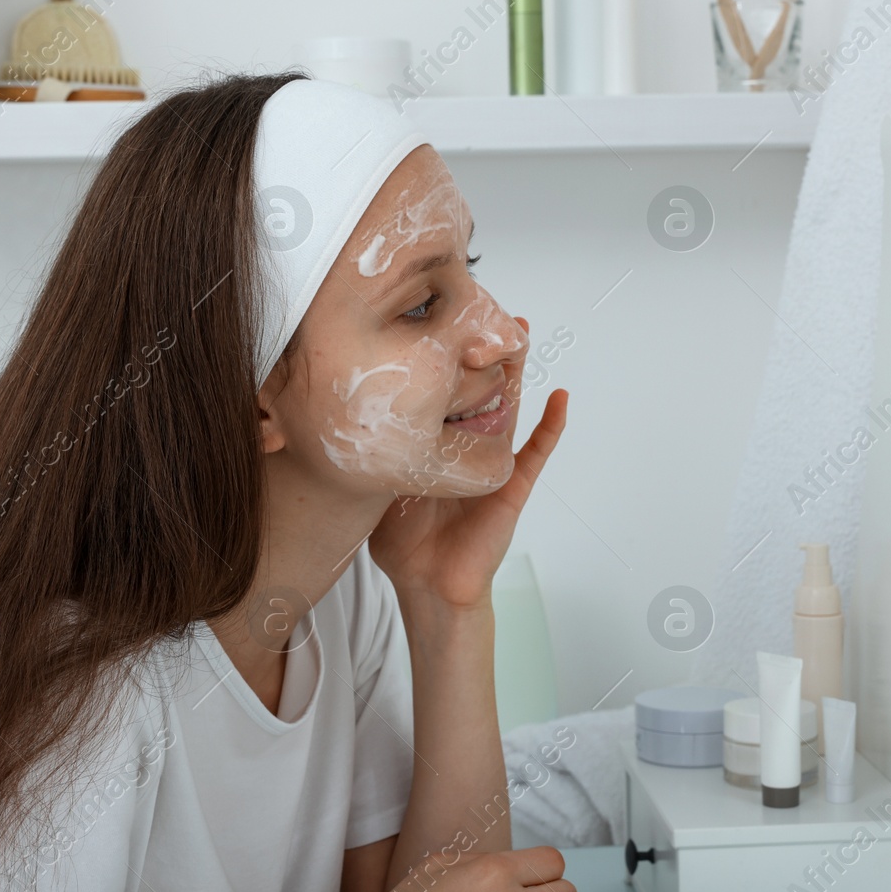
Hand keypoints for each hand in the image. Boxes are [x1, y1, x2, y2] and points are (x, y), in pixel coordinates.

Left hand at [368, 317, 567, 612]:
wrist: (426, 585)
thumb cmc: (402, 541)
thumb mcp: (376, 483)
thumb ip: (367, 453)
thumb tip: (331, 418)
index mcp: (437, 444)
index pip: (442, 390)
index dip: (441, 358)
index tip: (434, 318)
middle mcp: (467, 446)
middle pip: (478, 386)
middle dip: (481, 348)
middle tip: (483, 307)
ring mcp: (493, 463)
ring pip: (509, 406)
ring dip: (517, 371)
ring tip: (523, 332)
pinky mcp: (511, 487)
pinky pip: (536, 454)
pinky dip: (550, 427)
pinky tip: (560, 399)